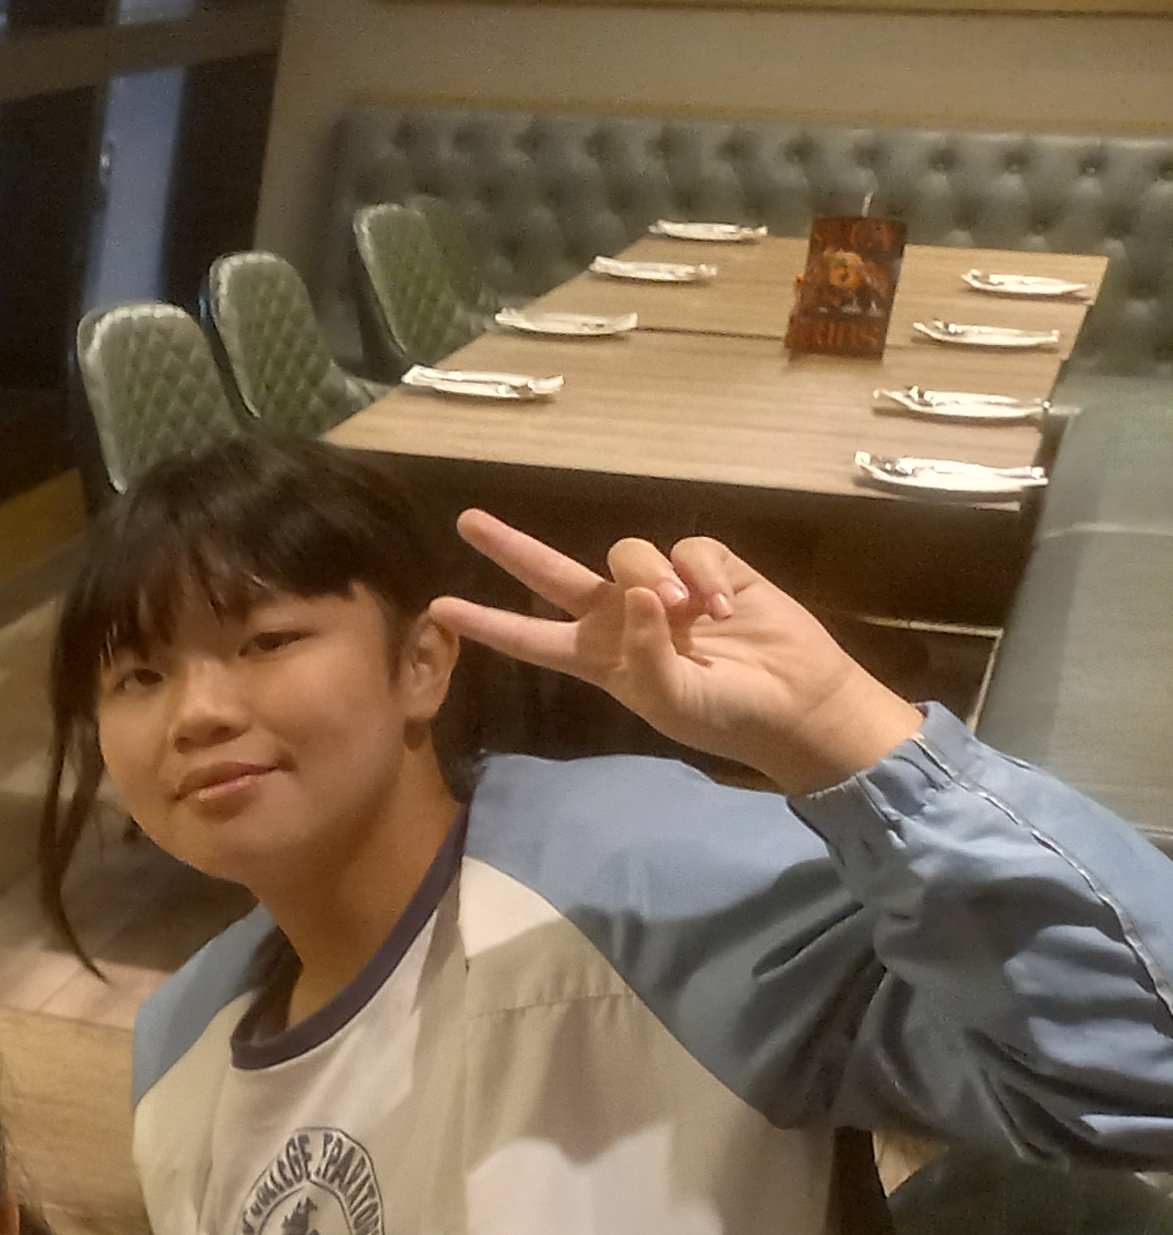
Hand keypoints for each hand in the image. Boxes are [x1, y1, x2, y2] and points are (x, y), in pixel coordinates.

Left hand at [443, 513, 925, 793]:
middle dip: (509, 547)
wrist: (795, 700)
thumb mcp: (674, 701)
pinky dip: (702, 572)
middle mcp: (619, 617)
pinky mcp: (708, 567)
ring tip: (690, 614)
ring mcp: (662, 588)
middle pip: (551, 574)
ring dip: (653, 576)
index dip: (487, 623)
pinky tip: (725, 605)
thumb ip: (646, 654)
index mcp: (598, 657)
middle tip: (466, 521)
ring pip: (627, 552)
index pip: (529, 638)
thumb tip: (636, 595)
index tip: (439, 608)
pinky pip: (688, 547)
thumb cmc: (725, 713)